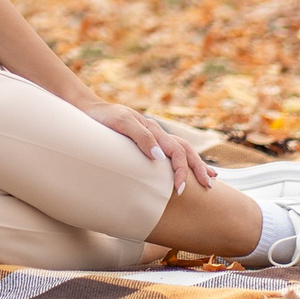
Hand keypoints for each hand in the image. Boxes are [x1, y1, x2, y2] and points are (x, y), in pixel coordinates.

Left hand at [84, 103, 215, 193]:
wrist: (89, 108)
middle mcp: (157, 133)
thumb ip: (141, 138)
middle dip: (199, 168)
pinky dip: (182, 160)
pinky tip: (185, 167)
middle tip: (209, 186)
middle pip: (185, 151)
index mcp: (154, 130)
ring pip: (182, 150)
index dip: (181, 171)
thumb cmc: (103, 118)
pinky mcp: (146, 140)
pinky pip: (170, 151)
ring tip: (210, 177)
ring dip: (196, 164)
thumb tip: (159, 158)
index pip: (176, 152)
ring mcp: (153, 135)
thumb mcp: (120, 124)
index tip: (180, 190)